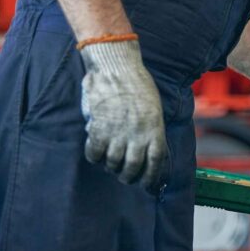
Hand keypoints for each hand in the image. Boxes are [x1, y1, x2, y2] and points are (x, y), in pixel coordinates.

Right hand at [79, 39, 167, 190]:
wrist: (116, 66)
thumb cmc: (137, 83)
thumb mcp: (153, 107)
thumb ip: (149, 129)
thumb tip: (145, 149)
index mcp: (155, 128)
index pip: (155, 162)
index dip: (151, 177)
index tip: (146, 184)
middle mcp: (137, 134)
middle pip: (132, 168)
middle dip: (128, 177)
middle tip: (124, 176)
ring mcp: (117, 133)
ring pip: (112, 163)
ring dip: (110, 167)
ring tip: (110, 163)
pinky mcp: (99, 129)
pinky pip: (94, 153)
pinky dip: (94, 157)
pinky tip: (95, 153)